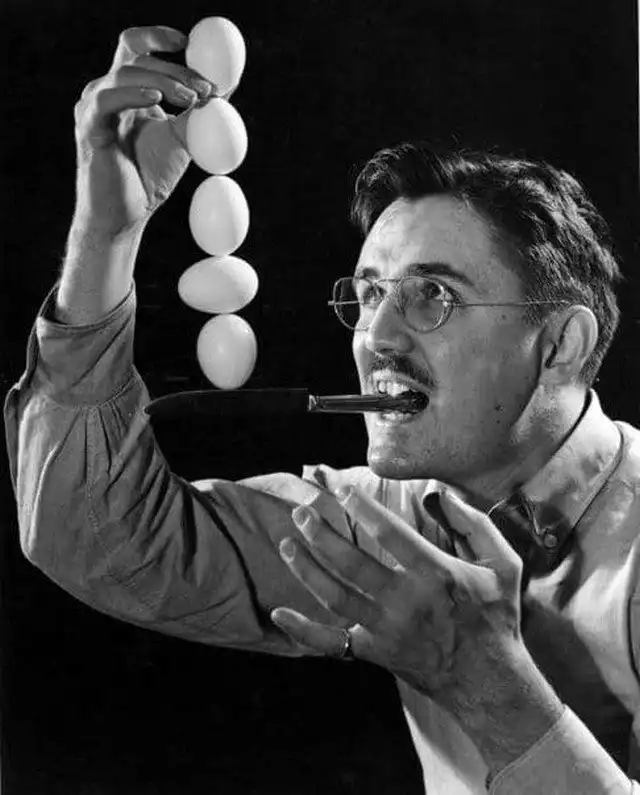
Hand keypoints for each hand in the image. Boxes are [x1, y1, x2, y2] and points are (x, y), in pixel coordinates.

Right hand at [72, 25, 214, 236]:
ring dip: (165, 82)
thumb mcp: (183, 139)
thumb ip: (198, 112)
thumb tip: (226, 88)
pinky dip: (134, 94)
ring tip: (192, 100)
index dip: (161, 38)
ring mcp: (94, 107)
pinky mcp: (89, 126)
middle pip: (138, 57)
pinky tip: (158, 101)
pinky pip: (108, 99)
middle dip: (178, 69)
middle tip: (207, 88)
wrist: (125, 215)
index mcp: (126, 91)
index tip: (192, 44)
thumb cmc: (150, 179)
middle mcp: (106, 92)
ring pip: (127, 73)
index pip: (138, 48)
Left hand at [272, 487, 523, 697]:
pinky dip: (303, 630)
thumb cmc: (495, 617)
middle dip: (322, 535)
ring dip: (306, 569)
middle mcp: (406, 602)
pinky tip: (279, 613)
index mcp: (436, 575)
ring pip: (335, 596)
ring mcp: (387, 630)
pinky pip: (332, 642)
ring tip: (287, 543)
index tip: (343, 491)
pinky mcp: (375, 652)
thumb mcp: (503, 564)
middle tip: (302, 512)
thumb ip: (475, 525)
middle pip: (352, 563)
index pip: (390, 533)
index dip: (363, 508)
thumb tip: (443, 493)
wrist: (490, 682)